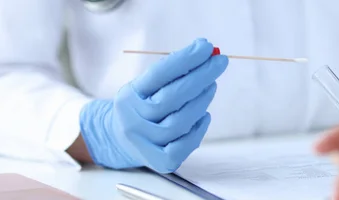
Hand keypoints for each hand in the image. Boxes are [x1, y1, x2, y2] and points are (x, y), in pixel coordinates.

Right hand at [79, 38, 227, 172]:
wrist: (119, 140)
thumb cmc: (143, 106)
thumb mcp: (147, 87)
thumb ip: (173, 71)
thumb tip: (205, 51)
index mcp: (129, 96)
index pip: (159, 74)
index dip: (185, 59)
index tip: (206, 47)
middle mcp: (133, 120)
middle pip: (171, 98)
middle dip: (200, 76)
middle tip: (219, 62)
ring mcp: (144, 143)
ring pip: (179, 122)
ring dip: (201, 101)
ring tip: (212, 85)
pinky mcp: (158, 162)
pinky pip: (182, 146)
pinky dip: (198, 130)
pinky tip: (204, 116)